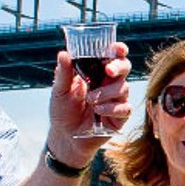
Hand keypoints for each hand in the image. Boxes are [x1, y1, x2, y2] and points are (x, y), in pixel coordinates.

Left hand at [49, 44, 133, 158]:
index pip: (111, 56)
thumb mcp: (59, 91)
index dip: (118, 50)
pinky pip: (124, 108)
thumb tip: (64, 54)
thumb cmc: (62, 111)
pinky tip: (99, 111)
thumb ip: (63, 74)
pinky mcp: (120, 116)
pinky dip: (111, 108)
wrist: (65, 137)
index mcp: (96, 73)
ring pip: (123, 88)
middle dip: (119, 66)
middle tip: (108, 70)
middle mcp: (109, 83)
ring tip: (90, 100)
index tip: (118, 48)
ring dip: (106, 92)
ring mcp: (117, 99)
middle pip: (124, 67)